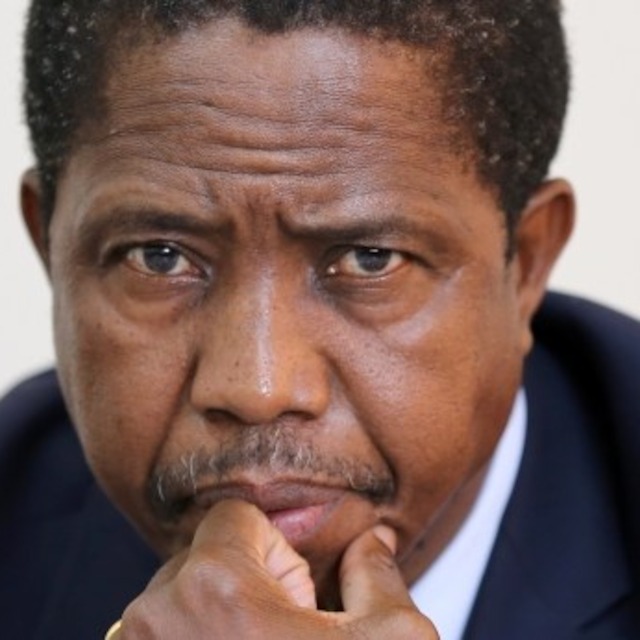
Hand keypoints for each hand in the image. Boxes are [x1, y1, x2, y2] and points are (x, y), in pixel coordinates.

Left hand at [115, 500, 438, 638]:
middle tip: (280, 636)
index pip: (233, 514)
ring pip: (177, 600)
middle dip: (244, 583)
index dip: (274, 546)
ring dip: (213, 619)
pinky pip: (158, 638)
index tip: (293, 594)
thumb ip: (377, 573)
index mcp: (214, 585)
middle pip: (202, 556)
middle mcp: (155, 616)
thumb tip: (373, 540)